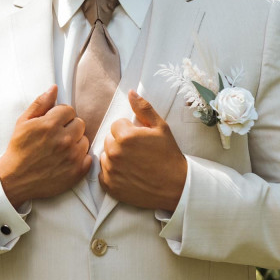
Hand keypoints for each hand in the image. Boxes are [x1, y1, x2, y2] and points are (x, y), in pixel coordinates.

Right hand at [0, 86, 90, 207]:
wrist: (15, 179)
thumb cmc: (19, 149)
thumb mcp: (23, 122)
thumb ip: (40, 104)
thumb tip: (54, 89)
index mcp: (50, 125)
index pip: (69, 110)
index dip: (60, 116)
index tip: (53, 124)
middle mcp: (64, 139)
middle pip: (79, 124)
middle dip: (69, 128)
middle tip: (57, 137)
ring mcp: (72, 156)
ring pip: (85, 140)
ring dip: (75, 143)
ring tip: (60, 149)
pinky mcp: (77, 172)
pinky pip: (88, 157)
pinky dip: (80, 159)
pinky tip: (66, 160)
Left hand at [99, 90, 186, 210]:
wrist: (176, 186)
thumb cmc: (169, 155)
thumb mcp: (161, 127)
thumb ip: (144, 108)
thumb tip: (130, 93)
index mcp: (125, 136)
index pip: (116, 125)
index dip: (129, 131)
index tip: (140, 140)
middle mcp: (114, 153)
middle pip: (109, 140)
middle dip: (121, 143)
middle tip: (138, 152)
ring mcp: (111, 171)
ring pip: (105, 156)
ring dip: (115, 158)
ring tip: (134, 164)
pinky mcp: (110, 186)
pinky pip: (103, 174)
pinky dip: (112, 174)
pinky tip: (127, 174)